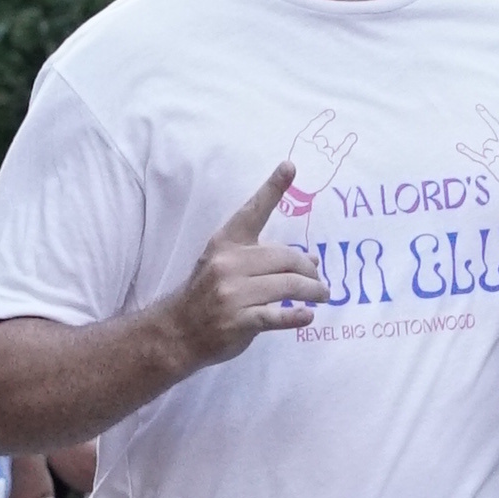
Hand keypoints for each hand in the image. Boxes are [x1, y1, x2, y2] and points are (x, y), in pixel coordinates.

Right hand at [164, 165, 330, 368]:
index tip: (289, 166)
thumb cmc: (208, 294)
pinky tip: (307, 315)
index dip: (272, 188)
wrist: (177, 331)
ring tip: (322, 295)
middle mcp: (228, 263)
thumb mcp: (227, 266)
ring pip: (287, 285)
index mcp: (225, 243)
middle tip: (319, 281)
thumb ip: (264, 259)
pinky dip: (297, 316)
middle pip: (285, 257)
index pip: (252, 212)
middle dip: (308, 268)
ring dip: (312, 290)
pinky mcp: (239, 320)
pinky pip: (278, 316)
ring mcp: (233, 293)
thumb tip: (312, 260)